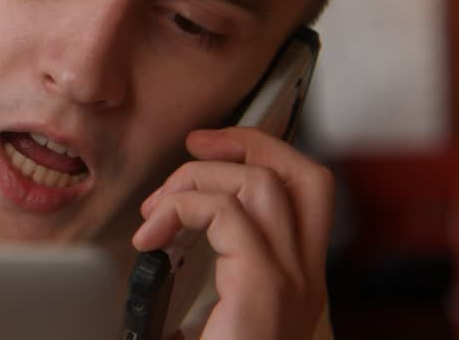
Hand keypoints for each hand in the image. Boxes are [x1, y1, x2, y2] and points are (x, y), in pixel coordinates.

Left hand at [132, 127, 333, 339]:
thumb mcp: (215, 315)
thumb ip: (213, 276)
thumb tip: (164, 239)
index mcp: (296, 283)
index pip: (305, 195)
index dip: (263, 155)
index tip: (209, 151)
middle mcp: (305, 282)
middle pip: (304, 175)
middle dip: (247, 142)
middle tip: (195, 146)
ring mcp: (291, 285)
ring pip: (263, 184)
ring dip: (200, 177)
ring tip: (158, 209)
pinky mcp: (262, 290)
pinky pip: (225, 214)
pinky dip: (182, 209)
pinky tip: (152, 236)